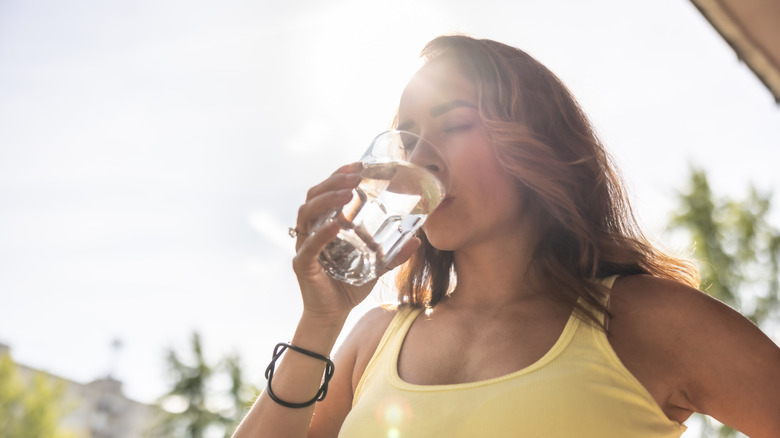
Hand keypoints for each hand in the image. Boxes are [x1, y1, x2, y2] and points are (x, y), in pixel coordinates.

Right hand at [291, 162, 419, 323]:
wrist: (334, 315)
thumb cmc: (349, 286)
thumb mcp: (376, 266)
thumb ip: (393, 253)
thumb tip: (417, 240)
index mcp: (325, 223)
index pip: (327, 191)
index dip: (339, 174)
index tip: (358, 164)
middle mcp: (311, 230)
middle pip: (314, 195)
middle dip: (333, 181)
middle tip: (355, 174)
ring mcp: (304, 245)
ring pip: (307, 213)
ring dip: (326, 199)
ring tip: (347, 192)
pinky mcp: (302, 264)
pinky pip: (309, 244)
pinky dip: (322, 233)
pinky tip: (337, 225)